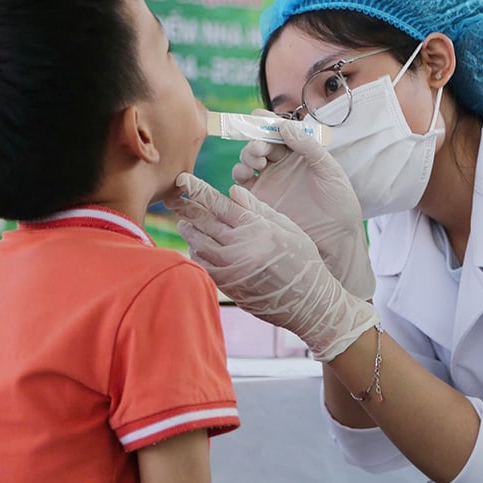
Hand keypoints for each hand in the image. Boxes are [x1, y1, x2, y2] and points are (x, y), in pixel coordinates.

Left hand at [166, 173, 377, 362]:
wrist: (309, 302)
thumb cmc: (304, 260)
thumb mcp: (288, 228)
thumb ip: (258, 208)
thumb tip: (232, 191)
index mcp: (256, 229)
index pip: (220, 205)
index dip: (198, 191)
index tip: (183, 180)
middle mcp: (240, 248)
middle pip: (204, 223)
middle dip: (186, 208)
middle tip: (173, 198)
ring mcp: (231, 269)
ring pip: (200, 245)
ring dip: (189, 231)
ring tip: (184, 223)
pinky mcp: (228, 286)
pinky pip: (204, 265)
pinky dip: (197, 253)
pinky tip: (196, 246)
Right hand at [232, 111, 374, 300]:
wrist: (337, 236)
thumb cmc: (339, 201)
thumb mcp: (329, 170)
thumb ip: (309, 147)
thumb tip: (285, 126)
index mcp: (299, 151)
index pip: (279, 129)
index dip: (267, 121)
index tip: (258, 116)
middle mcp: (281, 163)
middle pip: (260, 142)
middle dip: (255, 140)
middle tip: (258, 147)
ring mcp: (269, 180)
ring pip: (248, 159)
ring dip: (246, 155)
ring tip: (255, 162)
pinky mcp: (260, 199)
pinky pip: (242, 183)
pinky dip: (238, 175)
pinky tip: (245, 176)